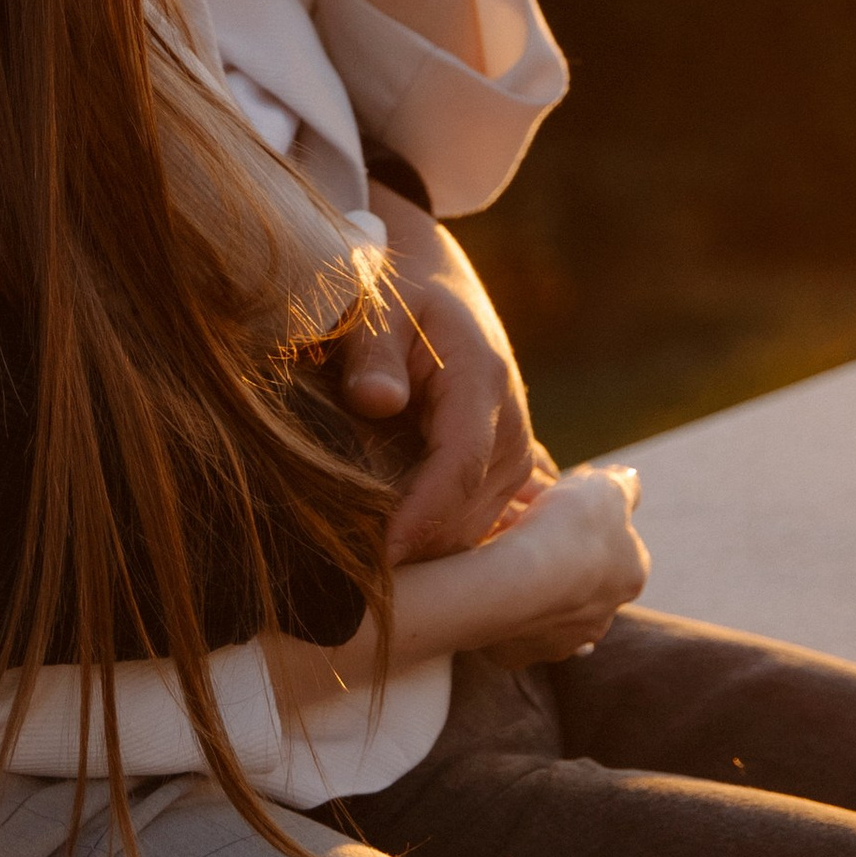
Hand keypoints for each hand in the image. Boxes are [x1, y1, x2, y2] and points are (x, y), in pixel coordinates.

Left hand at [341, 200, 539, 560]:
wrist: (438, 287)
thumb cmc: (400, 295)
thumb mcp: (379, 308)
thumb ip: (373, 353)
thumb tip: (375, 401)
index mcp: (481, 382)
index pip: (461, 465)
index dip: (422, 516)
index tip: (378, 554)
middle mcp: (510, 429)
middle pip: (467, 512)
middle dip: (412, 545)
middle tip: (340, 569)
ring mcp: (515, 458)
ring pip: (471, 530)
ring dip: (420, 548)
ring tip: (354, 559)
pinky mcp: (504, 477)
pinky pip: (472, 526)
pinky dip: (431, 540)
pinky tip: (383, 544)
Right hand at [457, 465, 648, 666]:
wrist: (512, 582)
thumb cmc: (565, 530)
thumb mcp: (604, 486)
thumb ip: (624, 484)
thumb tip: (631, 479)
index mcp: (630, 576)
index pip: (618, 544)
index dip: (589, 520)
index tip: (560, 505)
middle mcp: (602, 617)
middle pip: (582, 578)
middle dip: (560, 556)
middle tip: (525, 526)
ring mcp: (560, 641)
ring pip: (547, 606)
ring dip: (532, 585)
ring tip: (500, 551)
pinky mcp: (517, 653)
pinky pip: (511, 625)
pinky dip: (502, 606)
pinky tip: (487, 582)